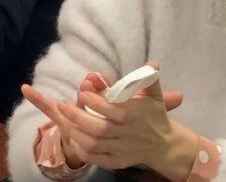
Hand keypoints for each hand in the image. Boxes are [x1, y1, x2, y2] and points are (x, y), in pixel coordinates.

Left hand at [54, 60, 197, 181]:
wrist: (164, 145)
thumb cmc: (156, 115)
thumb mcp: (155, 95)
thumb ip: (150, 79)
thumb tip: (152, 63)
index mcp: (136, 115)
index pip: (113, 110)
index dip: (96, 102)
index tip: (83, 91)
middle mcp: (127, 134)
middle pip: (99, 129)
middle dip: (78, 116)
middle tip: (63, 104)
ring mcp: (120, 150)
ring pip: (93, 144)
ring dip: (74, 132)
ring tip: (62, 118)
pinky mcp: (115, 161)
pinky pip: (94, 158)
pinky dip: (80, 149)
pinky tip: (72, 137)